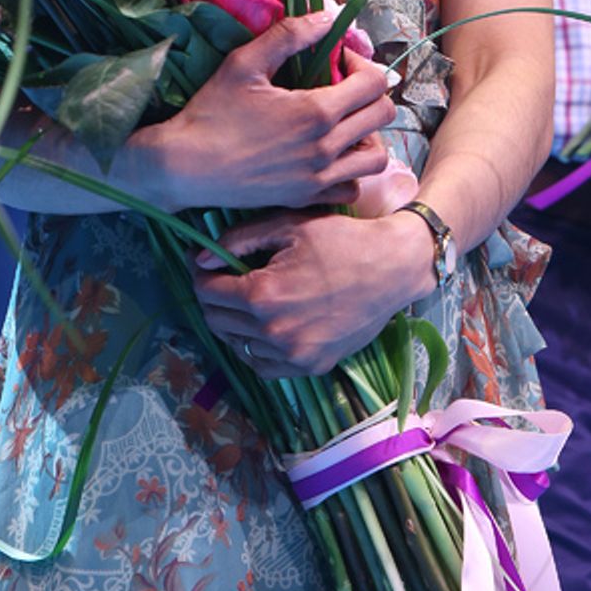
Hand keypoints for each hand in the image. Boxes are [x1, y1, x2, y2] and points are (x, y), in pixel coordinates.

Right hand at [149, 12, 395, 211]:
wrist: (184, 167)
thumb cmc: (211, 111)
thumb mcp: (244, 62)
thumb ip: (289, 35)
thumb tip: (327, 17)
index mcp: (316, 111)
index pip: (375, 83)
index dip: (363, 63)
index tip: (338, 61)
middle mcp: (325, 148)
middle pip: (383, 115)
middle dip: (370, 93)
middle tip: (343, 86)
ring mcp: (318, 178)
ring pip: (376, 157)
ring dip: (368, 135)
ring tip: (343, 122)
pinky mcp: (305, 199)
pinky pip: (352, 188)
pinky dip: (351, 171)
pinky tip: (330, 156)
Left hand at [192, 208, 435, 377]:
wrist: (392, 268)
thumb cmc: (341, 239)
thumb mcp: (289, 225)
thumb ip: (238, 239)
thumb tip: (199, 257)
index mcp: (263, 294)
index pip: (207, 291)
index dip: (201, 274)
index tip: (204, 263)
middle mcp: (273, 330)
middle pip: (216, 320)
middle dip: (212, 297)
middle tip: (223, 279)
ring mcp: (293, 354)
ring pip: (237, 344)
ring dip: (233, 322)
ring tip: (246, 300)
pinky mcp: (311, 366)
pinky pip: (264, 366)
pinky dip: (256, 348)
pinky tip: (265, 326)